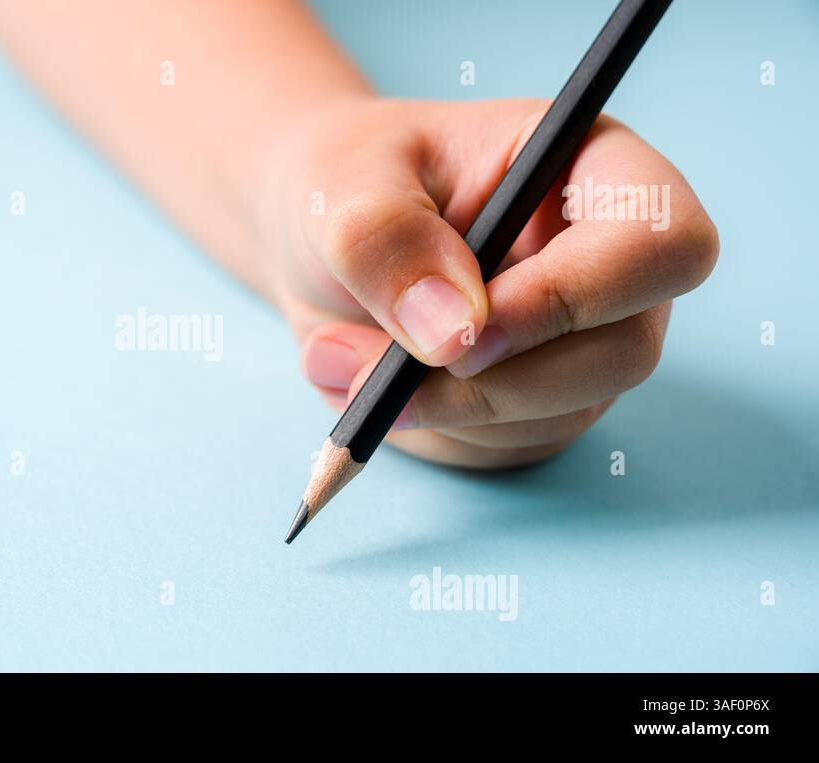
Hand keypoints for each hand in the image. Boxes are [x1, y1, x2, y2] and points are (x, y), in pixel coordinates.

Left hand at [258, 98, 718, 467]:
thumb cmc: (343, 186)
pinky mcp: (535, 408)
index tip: (469, 330)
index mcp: (591, 170)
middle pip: (624, 353)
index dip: (576, 297)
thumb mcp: (340, 185)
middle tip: (379, 372)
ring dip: (438, 406)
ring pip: (559, 414)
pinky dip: (425, 427)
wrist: (313, 247)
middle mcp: (608, 263)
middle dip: (494, 381)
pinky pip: (502, 449)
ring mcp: (582, 343)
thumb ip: (386, 239)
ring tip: (335, 353)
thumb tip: (454, 335)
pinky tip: (366, 381)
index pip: (663, 243)